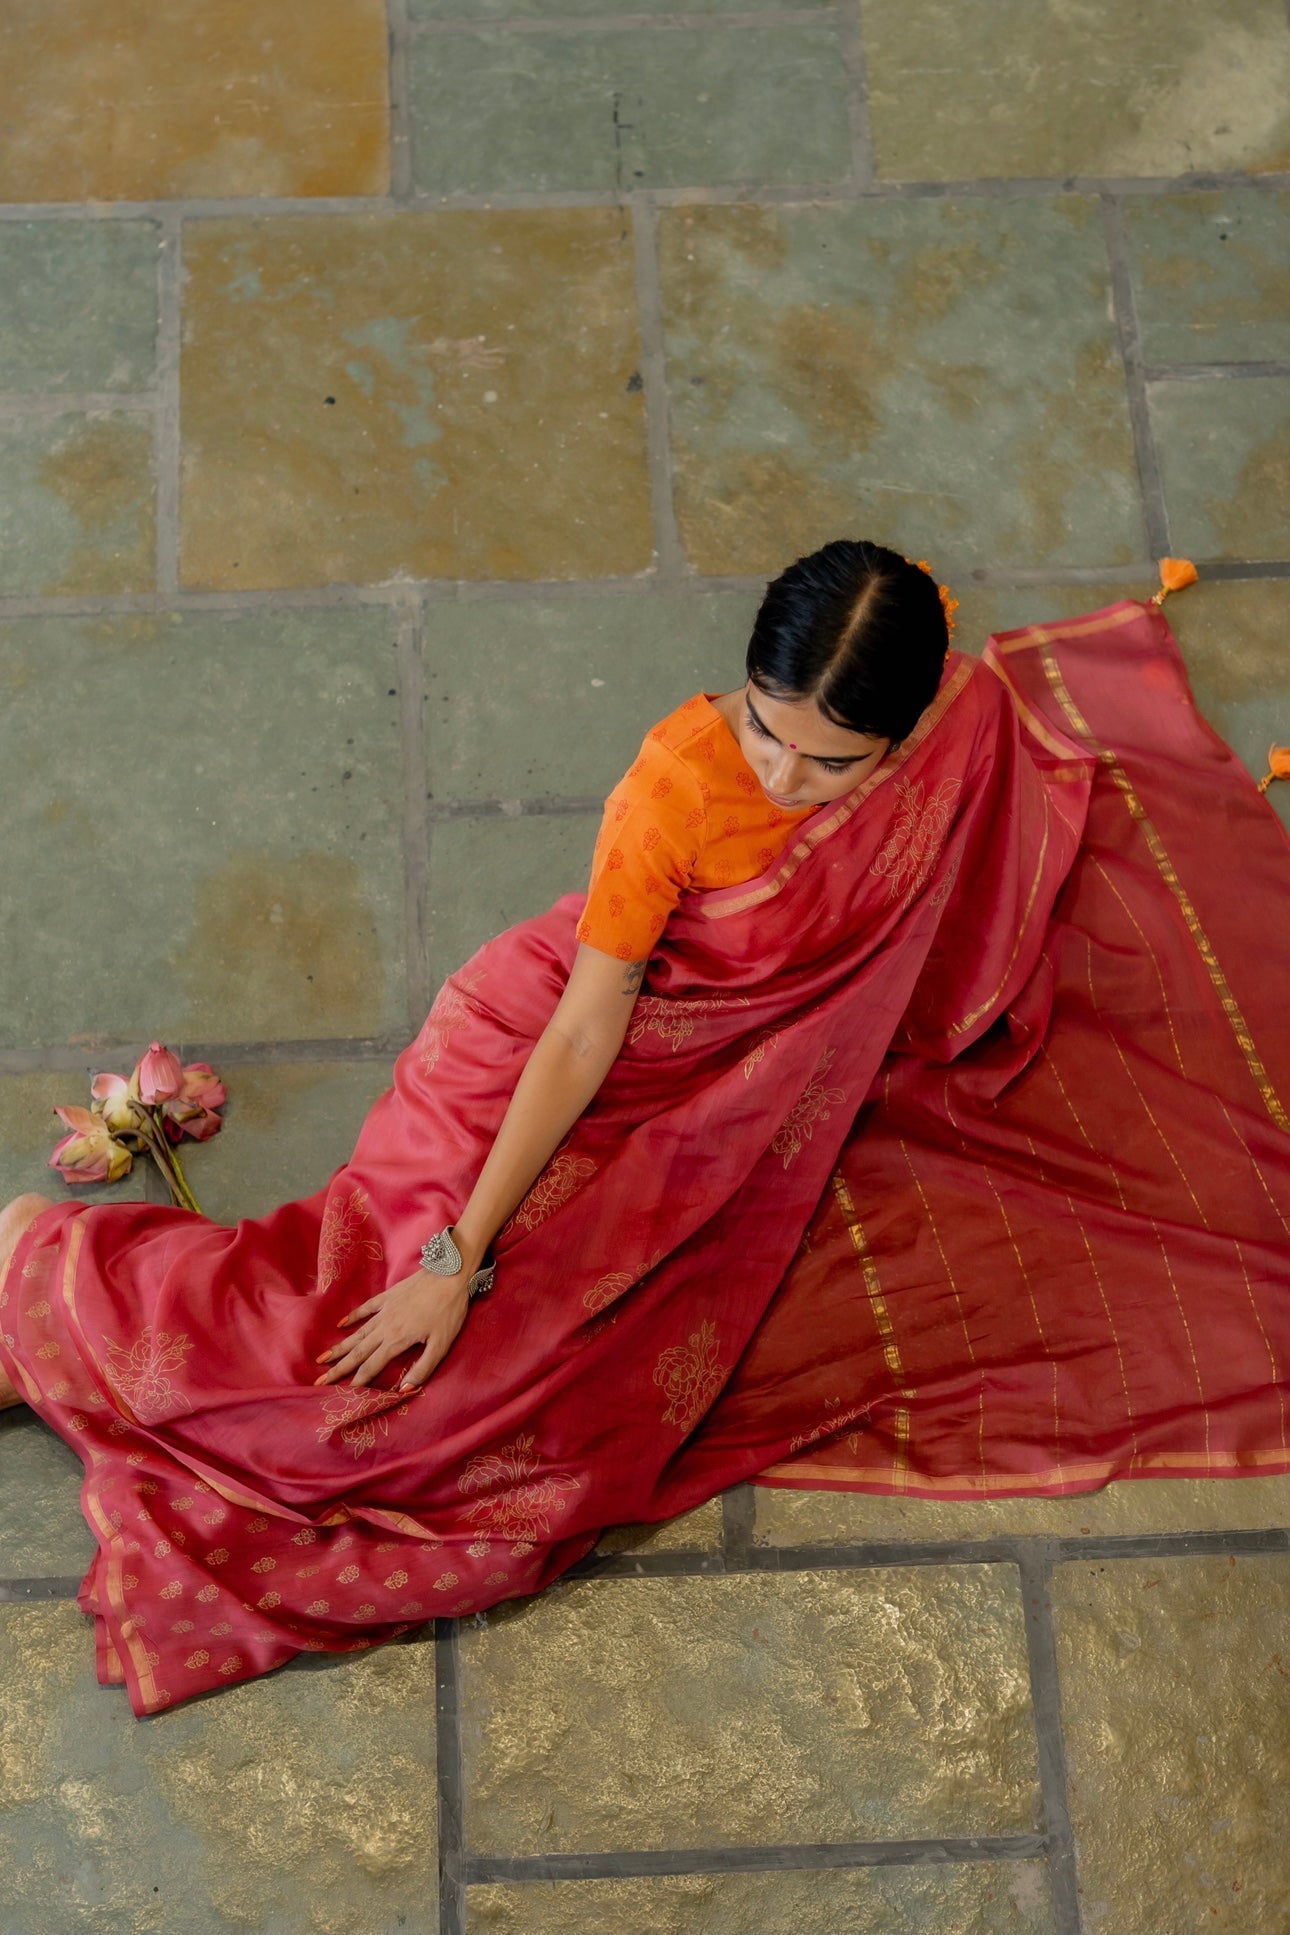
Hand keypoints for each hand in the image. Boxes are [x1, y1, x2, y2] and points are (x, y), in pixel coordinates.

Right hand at [314, 1270, 468, 1392]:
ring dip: (340, 1347)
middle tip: (319, 1381)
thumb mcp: (441, 1345)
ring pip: (358, 1333)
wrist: (450, 1273)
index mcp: (397, 1340)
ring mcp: (384, 1310)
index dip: (357, 1381)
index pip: (372, 1366)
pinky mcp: (388, 1297)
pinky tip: (341, 1325)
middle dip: (338, 1368)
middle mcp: (385, 1327)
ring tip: (323, 1358)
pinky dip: (352, 1317)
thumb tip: (403, 1390)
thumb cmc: (448, 1312)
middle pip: (357, 1352)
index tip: (342, 1393)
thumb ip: (422, 1368)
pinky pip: (365, 1309)